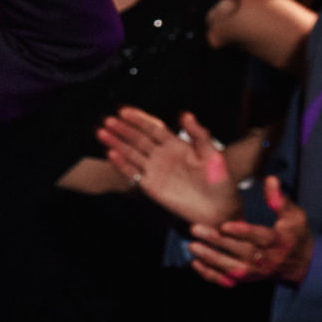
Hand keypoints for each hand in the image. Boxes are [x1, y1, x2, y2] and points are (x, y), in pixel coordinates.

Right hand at [99, 108, 239, 230]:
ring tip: (101, 133)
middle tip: (108, 121)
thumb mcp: (213, 154)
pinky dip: (121, 164)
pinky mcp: (150, 185)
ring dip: (117, 143)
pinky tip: (111, 154)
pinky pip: (133, 172)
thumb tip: (186, 114)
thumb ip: (199, 135)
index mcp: (177, 145)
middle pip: (138, 139)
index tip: (124, 112)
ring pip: (131, 153)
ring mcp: (155, 170)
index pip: (153, 129)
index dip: (139, 120)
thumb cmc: (220, 181)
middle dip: (123, 130)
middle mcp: (162, 155)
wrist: (218, 209)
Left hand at [191, 177, 312, 287]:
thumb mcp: (294, 216)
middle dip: (218, 242)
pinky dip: (211, 275)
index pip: (260, 237)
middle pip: (242, 252)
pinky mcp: (247, 279)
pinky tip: (195, 263)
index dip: (243, 232)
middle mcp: (267, 259)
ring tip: (193, 246)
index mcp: (279, 241)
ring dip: (211, 258)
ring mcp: (256, 272)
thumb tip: (270, 179)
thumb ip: (279, 200)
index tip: (225, 224)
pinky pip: (228, 281)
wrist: (301, 264)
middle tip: (196, 229)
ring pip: (233, 268)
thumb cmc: (295, 235)